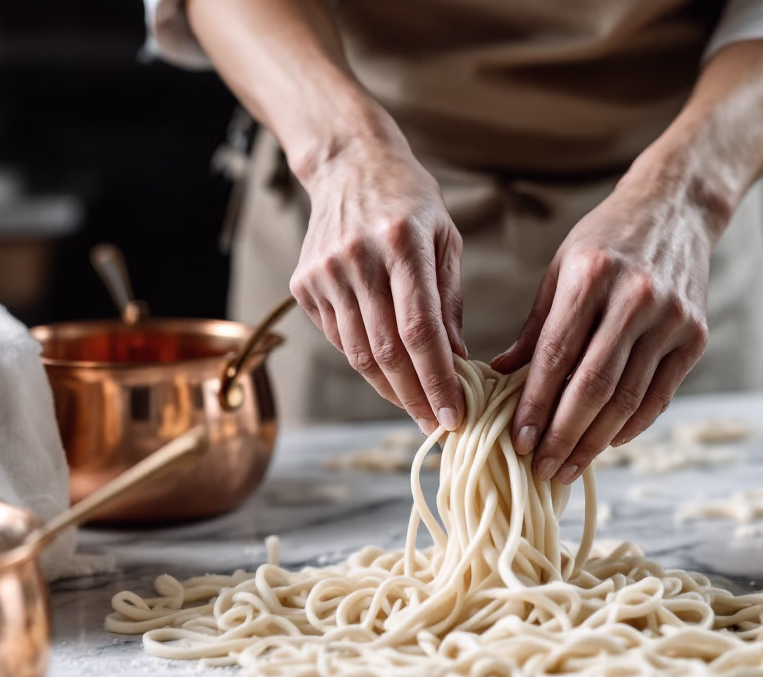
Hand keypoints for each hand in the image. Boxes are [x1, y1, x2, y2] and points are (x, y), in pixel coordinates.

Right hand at [289, 141, 466, 432]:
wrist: (348, 164)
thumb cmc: (410, 202)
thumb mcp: (446, 239)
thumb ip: (450, 302)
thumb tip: (459, 365)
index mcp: (403, 243)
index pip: (420, 330)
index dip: (437, 380)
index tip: (454, 415)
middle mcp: (359, 259)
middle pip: (387, 351)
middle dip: (416, 398)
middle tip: (438, 426)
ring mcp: (325, 272)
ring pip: (358, 353)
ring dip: (390, 390)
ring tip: (417, 408)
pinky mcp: (304, 284)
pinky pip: (339, 339)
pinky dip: (365, 363)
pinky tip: (388, 373)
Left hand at [491, 166, 716, 482]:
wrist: (675, 207)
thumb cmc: (606, 240)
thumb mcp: (561, 270)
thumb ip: (535, 327)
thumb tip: (499, 377)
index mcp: (591, 276)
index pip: (557, 356)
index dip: (535, 405)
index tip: (518, 441)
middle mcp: (634, 297)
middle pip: (594, 385)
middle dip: (563, 435)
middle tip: (541, 469)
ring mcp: (670, 317)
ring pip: (628, 398)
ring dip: (595, 442)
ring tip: (568, 467)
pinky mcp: (695, 335)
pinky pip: (660, 395)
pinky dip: (632, 426)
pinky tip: (608, 444)